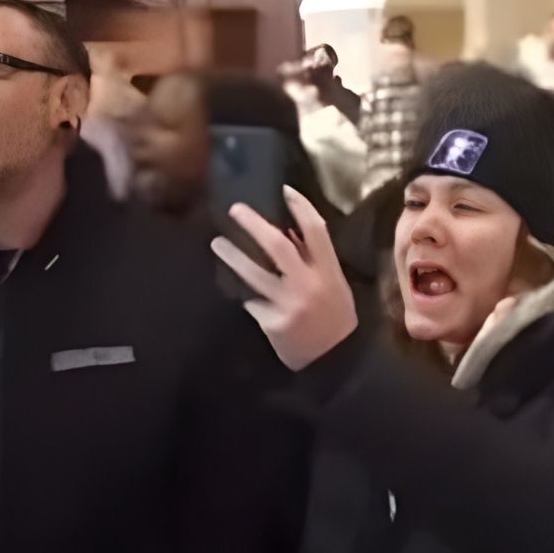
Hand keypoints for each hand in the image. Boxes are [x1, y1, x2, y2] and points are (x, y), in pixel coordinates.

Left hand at [212, 187, 359, 370]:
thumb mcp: (335, 286)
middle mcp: (308, 284)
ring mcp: (288, 304)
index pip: (316, 231)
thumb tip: (291, 232)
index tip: (285, 191)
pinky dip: (249, 297)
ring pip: (254, 273)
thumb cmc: (336, 318)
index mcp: (329, 272)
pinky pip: (253, 302)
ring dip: (233, 256)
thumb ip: (316, 262)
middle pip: (277, 246)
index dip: (301, 208)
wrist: (335, 361)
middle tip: (235, 210)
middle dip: (254, 224)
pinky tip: (243, 295)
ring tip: (217, 244)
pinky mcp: (272, 322)